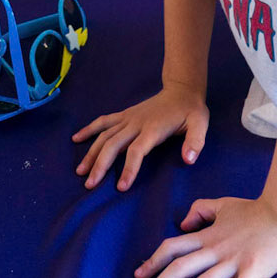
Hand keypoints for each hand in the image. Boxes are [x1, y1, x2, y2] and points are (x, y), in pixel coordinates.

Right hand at [72, 84, 208, 190]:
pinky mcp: (124, 115)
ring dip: (91, 152)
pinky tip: (76, 139)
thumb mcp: (200, 124)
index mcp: (153, 129)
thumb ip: (195, 142)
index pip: (136, 150)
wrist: (181, 90)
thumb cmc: (191, 112)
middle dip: (100, 165)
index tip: (121, 187)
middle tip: (89, 185)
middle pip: (113, 144)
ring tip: (80, 171)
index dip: (128, 168)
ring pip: (104, 135)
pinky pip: (103, 122)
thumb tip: (188, 160)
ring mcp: (128, 118)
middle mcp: (136, 123)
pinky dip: (89, 129)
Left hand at [135, 195, 276, 277]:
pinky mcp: (253, 271)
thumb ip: (200, 210)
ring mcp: (233, 261)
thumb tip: (184, 223)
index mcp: (206, 236)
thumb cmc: (254, 210)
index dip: (153, 261)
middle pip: (180, 267)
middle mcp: (215, 249)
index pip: (172, 247)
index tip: (139, 275)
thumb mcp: (222, 205)